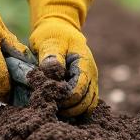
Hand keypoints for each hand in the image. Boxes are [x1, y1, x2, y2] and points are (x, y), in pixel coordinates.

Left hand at [28, 0, 98, 116]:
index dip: (65, 97)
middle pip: (86, 102)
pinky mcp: (85, 86)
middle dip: (68, 107)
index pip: (80, 89)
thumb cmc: (52, 34)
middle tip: (49, 104)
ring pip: (87, 106)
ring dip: (72, 111)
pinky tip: (59, 106)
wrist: (58, 28)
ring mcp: (90, 81)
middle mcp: (91, 74)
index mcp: (84, 63)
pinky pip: (84, 104)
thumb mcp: (49, 42)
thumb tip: (53, 72)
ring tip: (54, 106)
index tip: (49, 95)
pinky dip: (74, 109)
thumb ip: (52, 57)